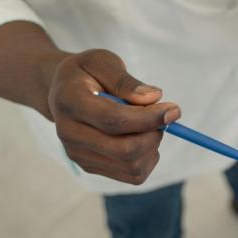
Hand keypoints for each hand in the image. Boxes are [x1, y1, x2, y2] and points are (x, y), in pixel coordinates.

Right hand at [46, 49, 180, 184]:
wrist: (63, 93)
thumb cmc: (87, 73)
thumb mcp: (103, 62)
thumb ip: (126, 81)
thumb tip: (154, 98)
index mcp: (70, 101)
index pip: (114, 120)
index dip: (149, 118)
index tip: (174, 110)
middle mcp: (69, 133)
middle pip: (124, 150)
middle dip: (154, 134)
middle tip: (163, 116)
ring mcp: (78, 154)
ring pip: (132, 166)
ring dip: (152, 146)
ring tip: (147, 124)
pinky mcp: (90, 167)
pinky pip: (132, 175)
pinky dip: (148, 158)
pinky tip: (142, 138)